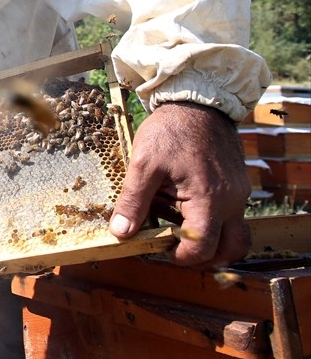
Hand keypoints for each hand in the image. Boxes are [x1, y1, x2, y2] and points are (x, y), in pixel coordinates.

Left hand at [109, 101, 250, 267]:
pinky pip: (229, 214)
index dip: (179, 256)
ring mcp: (237, 194)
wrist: (196, 102)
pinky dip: (209, 219)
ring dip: (209, 239)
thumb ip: (133, 201)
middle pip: (230, 249)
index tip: (159, 250)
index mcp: (210, 200)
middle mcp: (231, 202)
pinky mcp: (235, 185)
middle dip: (203, 256)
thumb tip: (120, 233)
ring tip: (176, 225)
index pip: (202, 248)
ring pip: (232, 233)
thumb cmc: (170, 130)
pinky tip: (181, 203)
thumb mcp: (144, 164)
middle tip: (175, 248)